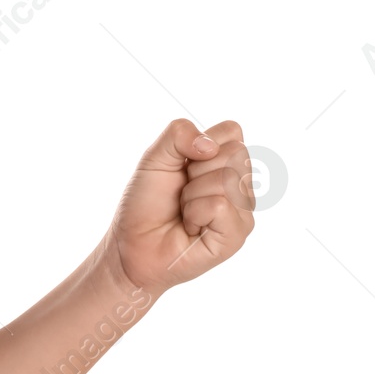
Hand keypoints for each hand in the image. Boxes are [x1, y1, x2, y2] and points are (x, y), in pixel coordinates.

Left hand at [102, 118, 255, 300]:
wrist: (132, 242)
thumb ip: (178, 134)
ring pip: (228, 179)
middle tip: (181, 192)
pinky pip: (221, 206)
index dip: (201, 143)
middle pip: (235, 153)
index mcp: (224, 162)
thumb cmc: (146, 202)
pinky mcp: (237, 235)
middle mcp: (240, 185)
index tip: (183, 164)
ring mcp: (242, 210)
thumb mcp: (154, 158)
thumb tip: (209, 145)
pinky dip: (195, 213)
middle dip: (195, 169)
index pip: (232, 131)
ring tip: (184, 210)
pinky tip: (191, 227)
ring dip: (191, 194)